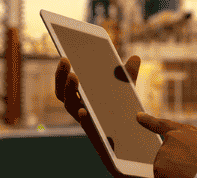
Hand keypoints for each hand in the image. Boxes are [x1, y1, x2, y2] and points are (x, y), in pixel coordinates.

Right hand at [55, 55, 140, 176]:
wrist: (131, 139)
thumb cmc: (122, 110)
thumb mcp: (125, 91)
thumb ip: (128, 75)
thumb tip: (135, 57)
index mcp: (82, 98)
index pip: (65, 84)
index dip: (61, 72)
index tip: (64, 55)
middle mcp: (79, 110)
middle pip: (63, 93)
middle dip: (61, 76)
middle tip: (66, 59)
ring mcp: (86, 122)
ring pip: (71, 108)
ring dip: (70, 91)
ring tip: (74, 76)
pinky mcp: (95, 136)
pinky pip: (86, 127)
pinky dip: (83, 118)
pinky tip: (84, 109)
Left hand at [136, 112, 196, 177]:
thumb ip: (188, 149)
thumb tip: (180, 160)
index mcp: (187, 132)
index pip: (163, 125)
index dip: (149, 120)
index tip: (138, 116)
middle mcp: (173, 137)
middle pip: (166, 157)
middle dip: (174, 167)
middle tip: (192, 170)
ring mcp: (164, 150)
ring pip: (163, 169)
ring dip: (173, 175)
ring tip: (191, 174)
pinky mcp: (159, 165)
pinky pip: (161, 176)